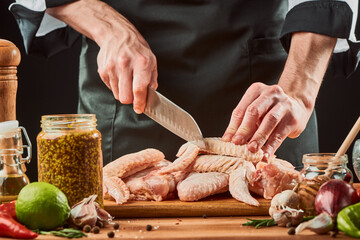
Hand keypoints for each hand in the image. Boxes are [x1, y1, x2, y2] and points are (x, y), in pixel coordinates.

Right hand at [47, 0, 157, 113]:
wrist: (117, 34)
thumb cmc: (136, 48)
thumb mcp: (151, 60)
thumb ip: (152, 78)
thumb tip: (151, 93)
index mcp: (141, 63)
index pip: (139, 89)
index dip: (140, 103)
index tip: (140, 109)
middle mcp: (125, 65)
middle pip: (125, 97)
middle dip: (131, 100)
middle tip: (134, 94)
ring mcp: (112, 68)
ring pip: (117, 95)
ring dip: (123, 92)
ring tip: (127, 80)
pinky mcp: (103, 70)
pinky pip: (110, 88)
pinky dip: (116, 86)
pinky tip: (119, 76)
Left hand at [222, 32, 335, 159]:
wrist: (298, 106)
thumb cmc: (270, 109)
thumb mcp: (256, 111)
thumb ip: (243, 123)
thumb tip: (229, 140)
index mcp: (256, 90)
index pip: (241, 109)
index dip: (233, 126)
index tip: (227, 140)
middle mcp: (270, 94)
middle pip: (254, 111)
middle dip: (244, 129)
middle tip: (237, 143)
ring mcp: (284, 105)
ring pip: (269, 121)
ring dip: (258, 137)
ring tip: (251, 150)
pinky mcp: (293, 118)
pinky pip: (280, 133)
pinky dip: (271, 146)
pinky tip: (265, 154)